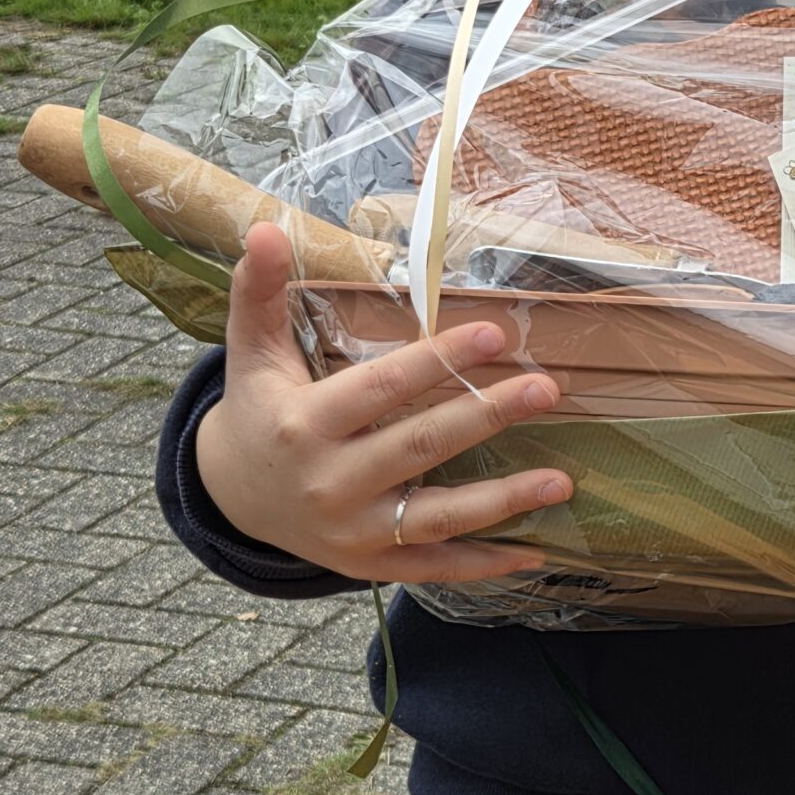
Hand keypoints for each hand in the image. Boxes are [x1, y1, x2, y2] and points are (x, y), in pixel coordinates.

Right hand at [194, 223, 573, 582]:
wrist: (233, 497)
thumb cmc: (260, 410)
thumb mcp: (252, 352)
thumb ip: (258, 292)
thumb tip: (261, 227)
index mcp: (306, 424)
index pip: (383, 388)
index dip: (439, 361)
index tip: (495, 334)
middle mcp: (330, 482)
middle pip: (421, 447)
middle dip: (486, 416)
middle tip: (546, 388)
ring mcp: (353, 531)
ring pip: (438, 517)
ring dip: (504, 501)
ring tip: (561, 481)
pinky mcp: (369, 564)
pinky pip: (435, 567)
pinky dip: (485, 564)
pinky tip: (534, 551)